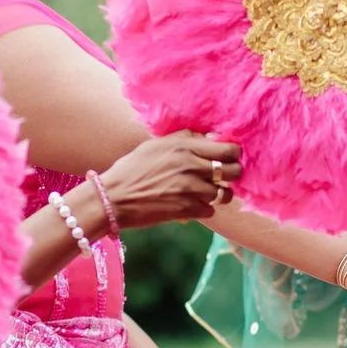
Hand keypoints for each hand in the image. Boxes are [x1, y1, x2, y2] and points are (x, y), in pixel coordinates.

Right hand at [97, 131, 242, 229]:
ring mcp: (191, 189)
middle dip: (231, 175)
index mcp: (184, 146)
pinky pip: (211, 210)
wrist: (113, 198)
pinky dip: (204, 209)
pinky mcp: (187, 210)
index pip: (228, 148)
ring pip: (224, 193)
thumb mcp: (156, 146)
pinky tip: (191, 205)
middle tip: (222, 177)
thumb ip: (185, 139)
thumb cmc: (132, 169)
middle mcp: (191, 166)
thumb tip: (212, 137)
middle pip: (233, 171)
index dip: (233, 154)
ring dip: (218, 195)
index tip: (228, 158)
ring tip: (206, 193)